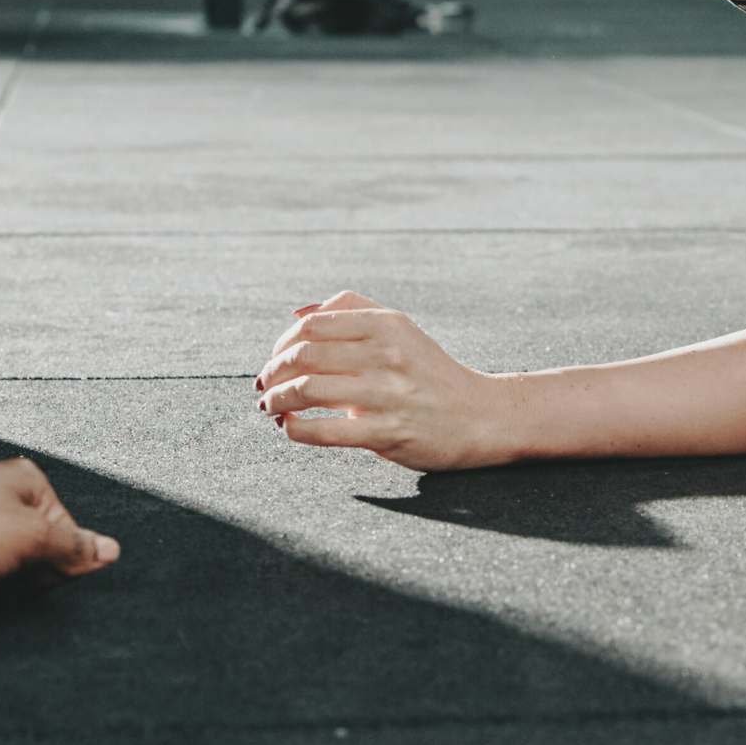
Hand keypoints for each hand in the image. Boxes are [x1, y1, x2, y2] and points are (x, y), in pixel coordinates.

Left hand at [256, 289, 509, 471]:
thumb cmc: (431, 372)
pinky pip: (324, 431)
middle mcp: (385, 355)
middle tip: (264, 386)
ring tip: (270, 408)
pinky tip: (289, 428)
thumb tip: (297, 315)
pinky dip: (294, 429)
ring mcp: (385, 395)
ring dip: (275, 401)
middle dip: (272, 373)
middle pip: (302, 356)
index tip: (274, 360)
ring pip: (306, 391)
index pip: (312, 326)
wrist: (481, 415)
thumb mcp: (399, 328)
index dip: (281, 344)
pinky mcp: (386, 433)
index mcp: (385, 324)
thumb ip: (350, 311)